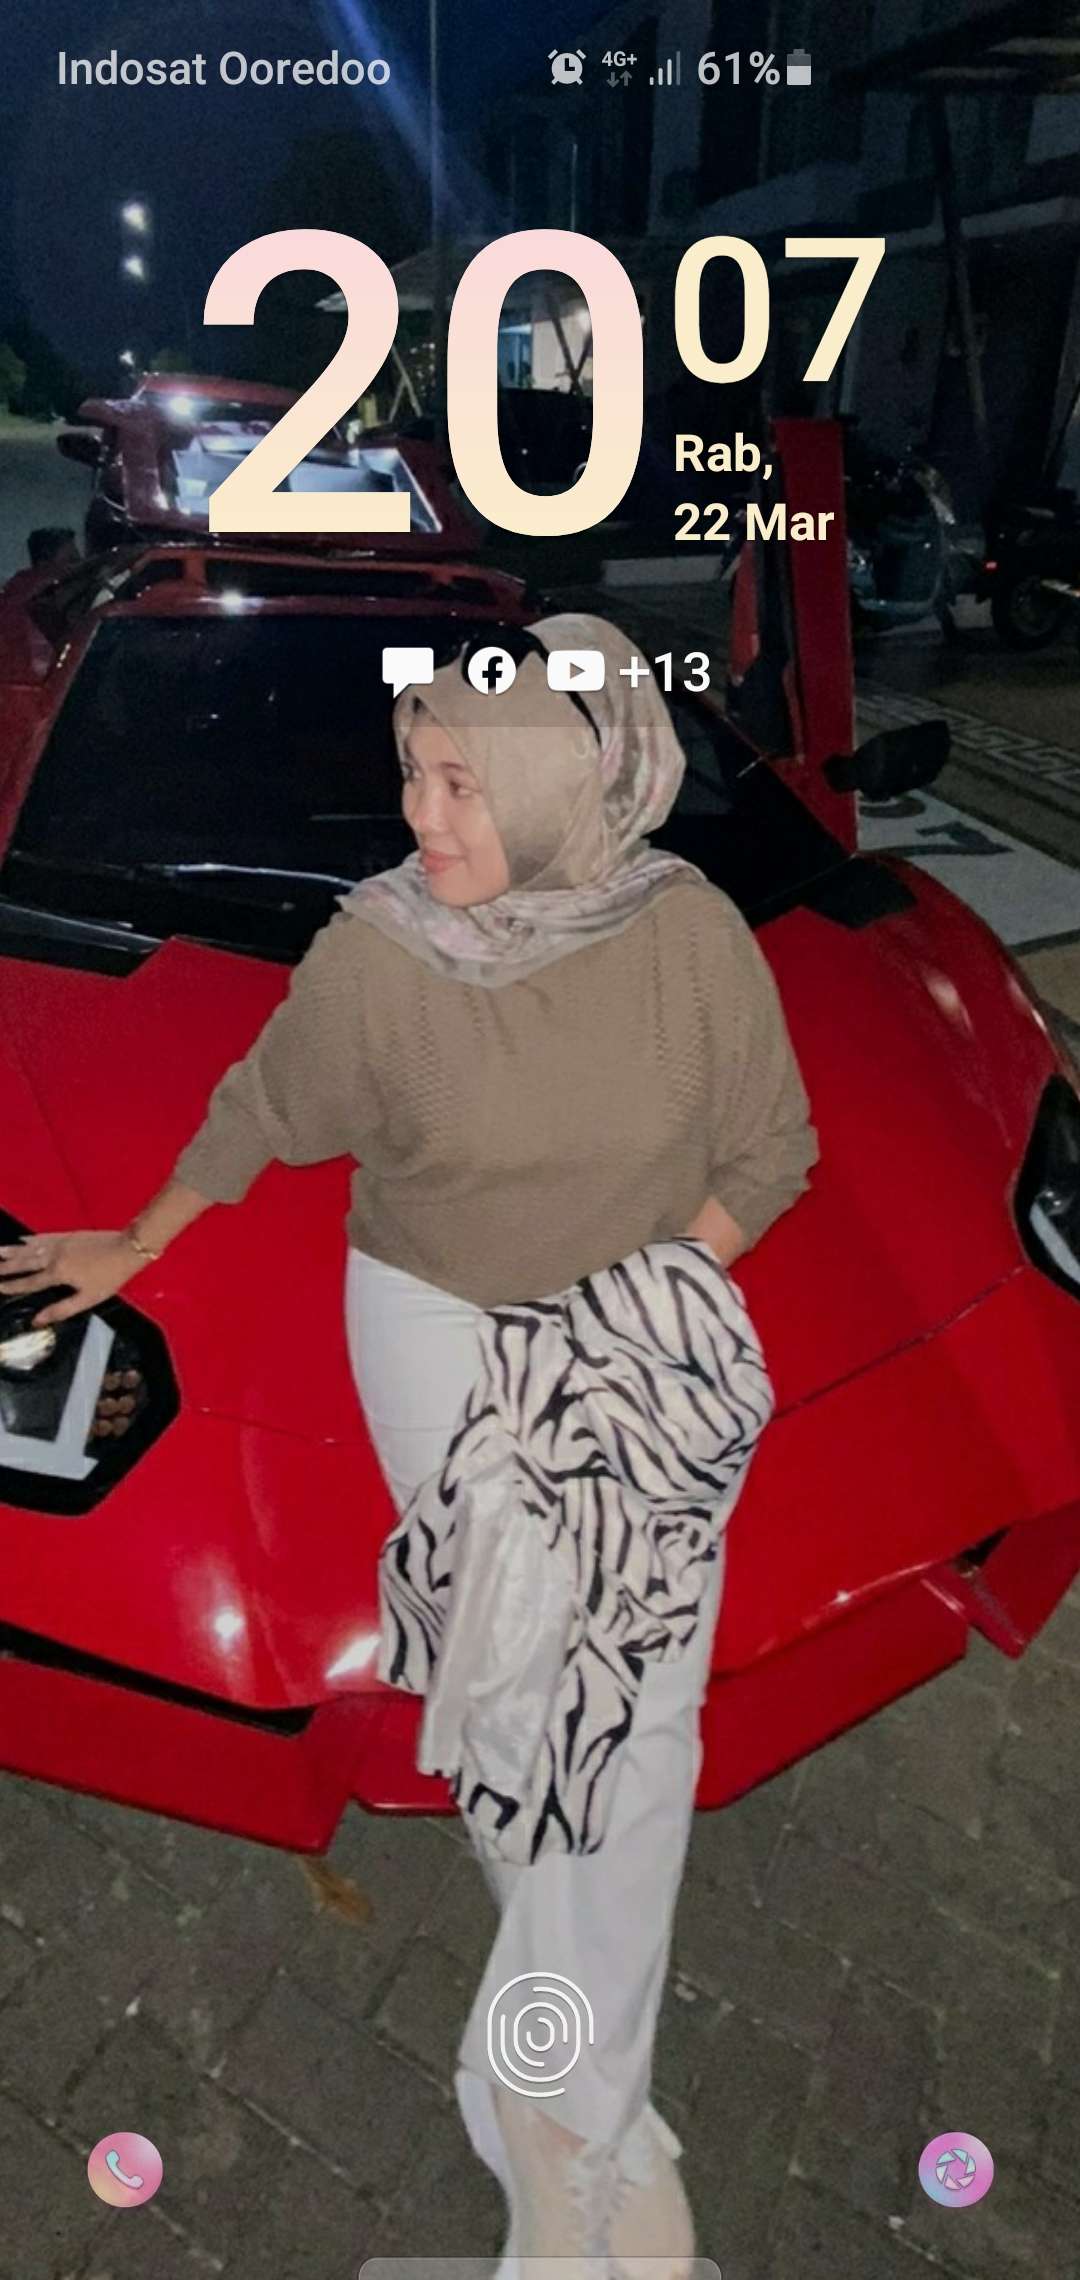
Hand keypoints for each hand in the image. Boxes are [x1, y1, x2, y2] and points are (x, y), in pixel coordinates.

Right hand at [0, 1231, 144, 1327]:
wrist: (127, 1248)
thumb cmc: (110, 1276)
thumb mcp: (88, 1298)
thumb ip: (61, 1309)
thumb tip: (37, 1320)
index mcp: (58, 1273)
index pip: (30, 1282)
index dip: (13, 1286)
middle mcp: (54, 1256)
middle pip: (25, 1262)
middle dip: (7, 1266)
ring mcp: (61, 1243)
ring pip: (31, 1248)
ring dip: (13, 1251)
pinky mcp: (68, 1235)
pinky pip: (44, 1237)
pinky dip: (31, 1240)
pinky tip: (23, 1240)